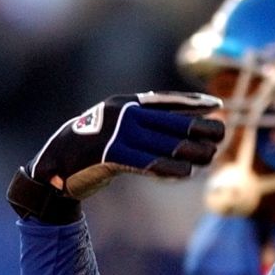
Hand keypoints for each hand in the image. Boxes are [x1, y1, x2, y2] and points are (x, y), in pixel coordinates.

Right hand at [27, 91, 223, 197]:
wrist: (53, 166)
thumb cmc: (92, 149)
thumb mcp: (117, 128)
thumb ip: (144, 123)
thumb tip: (184, 124)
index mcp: (126, 104)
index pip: (166, 101)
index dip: (193, 104)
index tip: (216, 107)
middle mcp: (123, 114)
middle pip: (172, 121)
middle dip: (200, 128)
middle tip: (221, 136)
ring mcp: (116, 133)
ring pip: (165, 143)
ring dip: (191, 151)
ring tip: (208, 157)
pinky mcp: (110, 155)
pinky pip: (148, 163)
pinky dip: (169, 168)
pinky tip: (186, 173)